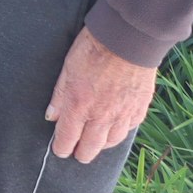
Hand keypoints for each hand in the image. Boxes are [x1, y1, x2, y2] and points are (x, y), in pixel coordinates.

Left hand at [46, 27, 156, 161]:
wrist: (127, 40)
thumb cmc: (92, 50)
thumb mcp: (66, 70)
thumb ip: (60, 96)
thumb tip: (52, 117)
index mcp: (79, 106)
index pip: (67, 139)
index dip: (62, 148)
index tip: (60, 150)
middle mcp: (101, 116)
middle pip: (90, 148)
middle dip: (81, 153)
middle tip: (77, 152)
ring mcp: (123, 114)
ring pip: (111, 142)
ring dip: (101, 145)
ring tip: (95, 142)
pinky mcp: (140, 109)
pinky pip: (129, 129)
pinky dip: (120, 132)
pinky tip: (114, 129)